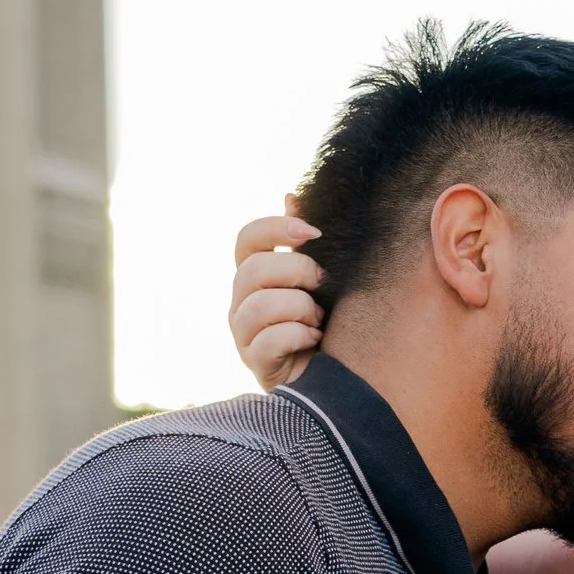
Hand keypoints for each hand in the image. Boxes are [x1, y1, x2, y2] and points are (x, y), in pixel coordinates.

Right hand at [230, 210, 322, 386]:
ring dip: (300, 308)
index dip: (276, 228)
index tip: (313, 232)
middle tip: (324, 284)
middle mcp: (240, 304)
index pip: (246, 239)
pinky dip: (299, 335)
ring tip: (319, 319)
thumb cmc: (323, 323)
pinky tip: (315, 338)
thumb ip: (301, 243)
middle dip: (298, 271)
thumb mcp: (315, 279)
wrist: (333, 376)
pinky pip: (271, 340)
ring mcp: (243, 336)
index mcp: (253, 277)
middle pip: (253, 269)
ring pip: (260, 306)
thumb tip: (292, 198)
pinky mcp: (256, 364)